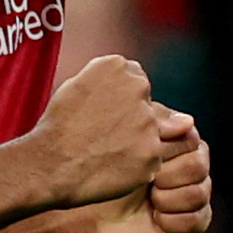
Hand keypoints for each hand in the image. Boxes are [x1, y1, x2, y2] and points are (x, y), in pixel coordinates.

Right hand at [24, 54, 163, 207]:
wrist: (46, 164)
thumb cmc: (58, 126)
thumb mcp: (79, 89)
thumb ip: (122, 88)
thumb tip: (186, 120)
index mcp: (117, 67)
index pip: (135, 80)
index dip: (117, 101)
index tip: (98, 113)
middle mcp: (138, 89)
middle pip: (147, 107)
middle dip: (130, 121)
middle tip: (100, 135)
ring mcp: (147, 124)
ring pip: (152, 134)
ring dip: (134, 144)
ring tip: (102, 151)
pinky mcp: (151, 155)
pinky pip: (151, 160)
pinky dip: (135, 166)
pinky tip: (109, 166)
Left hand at [89, 106, 212, 232]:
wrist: (87, 216)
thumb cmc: (100, 175)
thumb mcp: (123, 141)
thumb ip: (153, 125)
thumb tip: (187, 121)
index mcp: (178, 145)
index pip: (191, 140)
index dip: (166, 150)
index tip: (143, 157)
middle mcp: (191, 171)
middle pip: (198, 166)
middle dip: (166, 175)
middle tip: (146, 181)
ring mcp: (193, 200)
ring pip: (198, 194)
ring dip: (166, 199)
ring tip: (149, 200)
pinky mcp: (191, 228)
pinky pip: (196, 221)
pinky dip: (170, 220)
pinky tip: (155, 218)